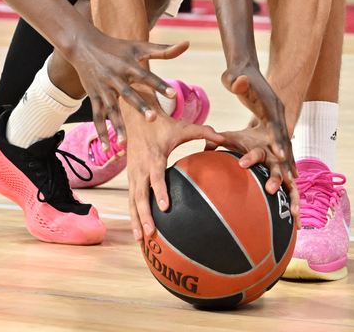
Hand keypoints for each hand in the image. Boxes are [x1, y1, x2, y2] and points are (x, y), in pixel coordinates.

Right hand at [66, 28, 189, 148]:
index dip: (160, 85)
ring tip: (123, 143)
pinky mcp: (94, 96)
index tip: (174, 95)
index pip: (146, 76)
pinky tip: (106, 148)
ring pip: (111, 110)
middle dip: (139, 106)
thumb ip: (163, 50)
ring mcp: (103, 89)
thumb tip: (186, 44)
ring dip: (116, 126)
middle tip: (152, 119)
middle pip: (128, 94)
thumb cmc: (116, 47)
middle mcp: (115, 78)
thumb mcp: (138, 47)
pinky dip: (100, 132)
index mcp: (128, 65)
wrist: (83, 45)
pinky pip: (97, 116)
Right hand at [125, 112, 224, 239]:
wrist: (136, 116)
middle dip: (144, 215)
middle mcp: (140, 167)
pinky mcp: (130, 176)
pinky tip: (138, 229)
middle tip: (151, 233)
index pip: (156, 177)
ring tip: (141, 238)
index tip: (164, 208)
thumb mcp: (182, 126)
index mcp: (153, 156)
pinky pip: (130, 197)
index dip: (159, 191)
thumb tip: (223, 138)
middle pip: (139, 194)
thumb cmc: (162, 123)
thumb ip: (203, 132)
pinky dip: (133, 213)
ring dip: (136, 219)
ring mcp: (133, 172)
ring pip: (132, 199)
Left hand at [206, 119, 298, 220]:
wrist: (271, 133)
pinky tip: (297, 226)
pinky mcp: (289, 180)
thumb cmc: (247, 139)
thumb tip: (204, 147)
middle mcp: (276, 160)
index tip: (241, 164)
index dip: (250, 158)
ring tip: (293, 213)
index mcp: (262, 149)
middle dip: (275, 179)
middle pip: (277, 169)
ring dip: (292, 199)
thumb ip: (218, 140)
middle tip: (270, 189)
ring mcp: (284, 171)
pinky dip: (296, 209)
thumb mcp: (233, 137)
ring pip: (290, 185)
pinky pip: (294, 195)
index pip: (256, 153)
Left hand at [221, 64, 292, 168]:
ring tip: (293, 181)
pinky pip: (281, 141)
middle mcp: (277, 111)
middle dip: (287, 157)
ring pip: (285, 141)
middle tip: (291, 178)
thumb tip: (241, 80)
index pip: (274, 124)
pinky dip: (285, 156)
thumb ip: (236, 81)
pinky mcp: (274, 120)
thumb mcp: (233, 78)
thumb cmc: (235, 76)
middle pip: (284, 136)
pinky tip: (288, 172)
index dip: (277, 140)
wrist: (244, 69)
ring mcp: (278, 116)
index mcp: (268, 104)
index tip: (280, 157)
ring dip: (289, 160)